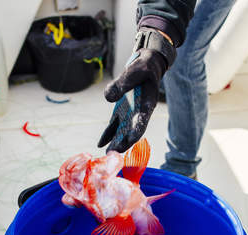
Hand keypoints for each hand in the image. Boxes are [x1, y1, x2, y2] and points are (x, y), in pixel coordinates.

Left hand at [98, 29, 174, 152]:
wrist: (145, 68)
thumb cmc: (142, 69)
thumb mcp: (134, 72)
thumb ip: (121, 83)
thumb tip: (108, 98)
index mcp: (147, 104)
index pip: (142, 120)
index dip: (137, 130)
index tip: (131, 139)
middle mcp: (139, 113)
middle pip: (131, 131)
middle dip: (123, 143)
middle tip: (114, 152)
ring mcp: (129, 115)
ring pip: (122, 132)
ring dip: (115, 142)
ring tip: (106, 154)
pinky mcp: (121, 113)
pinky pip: (113, 127)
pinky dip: (107, 135)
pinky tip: (100, 144)